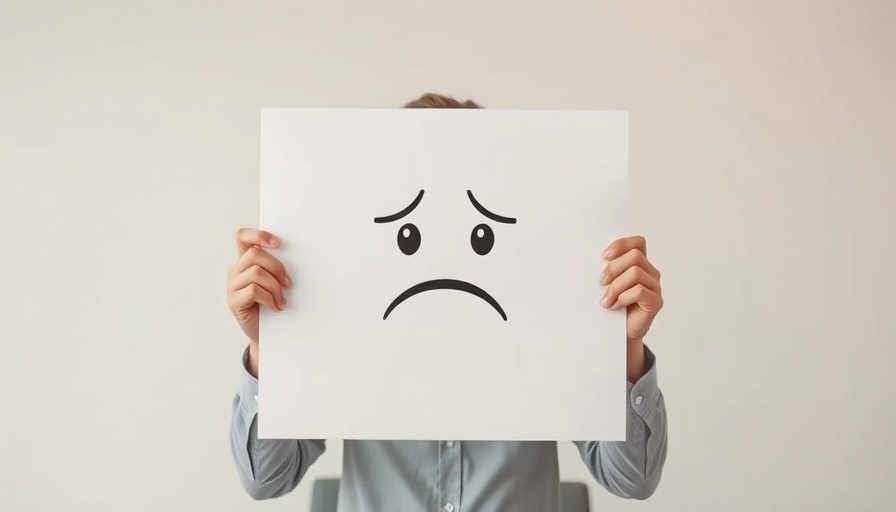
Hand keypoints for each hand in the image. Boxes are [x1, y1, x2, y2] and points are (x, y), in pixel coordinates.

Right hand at [226, 228, 290, 374]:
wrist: (267, 332)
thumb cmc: (274, 303)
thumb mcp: (276, 281)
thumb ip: (277, 267)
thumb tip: (298, 256)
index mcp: (245, 260)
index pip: (243, 237)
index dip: (258, 235)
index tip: (278, 243)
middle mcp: (236, 270)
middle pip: (255, 254)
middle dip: (277, 267)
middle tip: (289, 283)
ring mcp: (232, 286)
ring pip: (256, 273)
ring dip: (275, 287)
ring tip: (282, 300)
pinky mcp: (233, 301)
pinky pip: (254, 290)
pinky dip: (269, 298)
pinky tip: (276, 306)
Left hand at [599, 236, 662, 380]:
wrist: (618, 334)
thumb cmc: (611, 306)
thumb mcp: (606, 284)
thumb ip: (606, 270)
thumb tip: (587, 258)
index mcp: (640, 264)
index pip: (638, 243)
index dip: (621, 245)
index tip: (603, 257)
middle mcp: (650, 273)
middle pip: (635, 256)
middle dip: (613, 268)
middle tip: (601, 283)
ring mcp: (655, 287)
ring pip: (635, 273)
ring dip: (616, 286)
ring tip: (606, 300)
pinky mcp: (656, 302)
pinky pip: (640, 291)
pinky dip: (623, 298)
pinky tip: (614, 306)